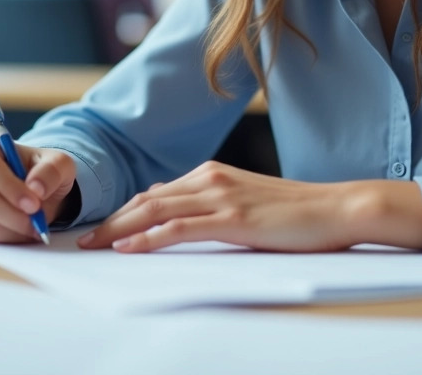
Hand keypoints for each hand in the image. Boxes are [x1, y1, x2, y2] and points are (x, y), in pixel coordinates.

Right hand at [0, 128, 76, 242]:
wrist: (30, 188)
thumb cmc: (39, 170)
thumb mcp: (58, 164)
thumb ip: (52, 170)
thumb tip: (36, 187)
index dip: (9, 186)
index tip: (33, 203)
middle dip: (11, 213)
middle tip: (36, 220)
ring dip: (9, 228)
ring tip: (31, 225)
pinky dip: (1, 236)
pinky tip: (16, 228)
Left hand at [77, 161, 421, 252]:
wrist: (338, 208)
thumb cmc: (297, 213)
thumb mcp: (247, 203)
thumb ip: (212, 207)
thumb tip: (178, 218)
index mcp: (212, 174)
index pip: (155, 193)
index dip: (123, 212)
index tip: (99, 230)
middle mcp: (210, 178)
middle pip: (146, 200)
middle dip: (111, 221)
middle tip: (82, 241)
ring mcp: (221, 196)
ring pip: (155, 210)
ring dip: (119, 230)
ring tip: (93, 246)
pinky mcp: (233, 219)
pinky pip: (179, 228)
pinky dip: (148, 237)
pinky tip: (129, 247)